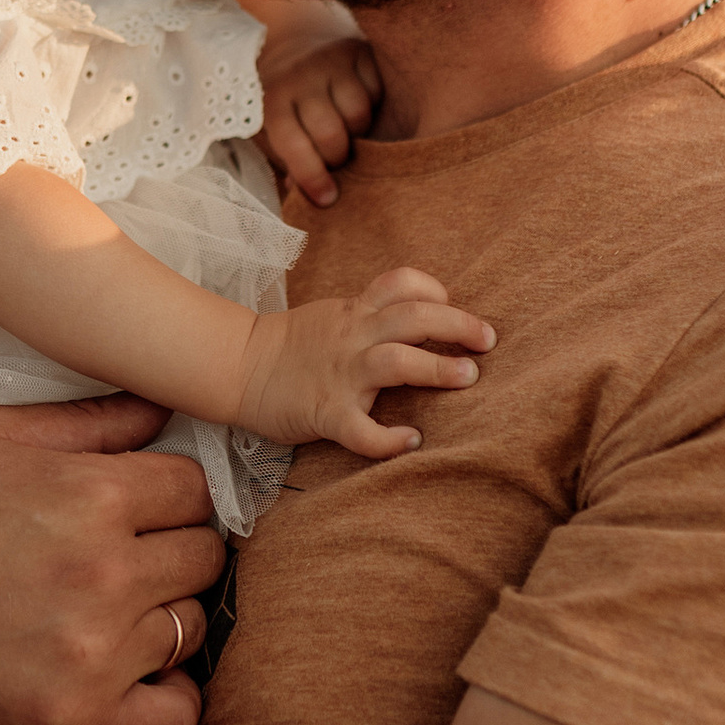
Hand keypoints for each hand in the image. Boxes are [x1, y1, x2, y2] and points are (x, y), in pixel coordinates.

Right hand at [0, 396, 226, 724]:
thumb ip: (78, 425)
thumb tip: (156, 408)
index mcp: (86, 494)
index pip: (193, 490)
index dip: (165, 497)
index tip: (137, 513)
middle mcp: (101, 573)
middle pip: (203, 557)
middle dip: (168, 555)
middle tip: (120, 565)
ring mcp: (93, 654)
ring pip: (189, 629)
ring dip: (157, 622)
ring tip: (105, 619)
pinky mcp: (74, 723)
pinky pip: (176, 716)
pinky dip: (163, 700)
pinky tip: (127, 683)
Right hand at [237, 267, 493, 459]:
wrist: (236, 366)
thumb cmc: (290, 347)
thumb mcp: (333, 316)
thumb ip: (371, 315)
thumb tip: (419, 320)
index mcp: (354, 312)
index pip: (402, 284)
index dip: (435, 290)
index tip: (452, 306)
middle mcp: (353, 337)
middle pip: (414, 317)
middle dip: (458, 326)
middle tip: (487, 341)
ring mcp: (340, 374)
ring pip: (397, 361)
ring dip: (437, 369)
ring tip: (468, 378)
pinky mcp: (325, 412)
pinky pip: (361, 429)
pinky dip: (388, 438)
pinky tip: (410, 440)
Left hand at [254, 10, 382, 210]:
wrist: (293, 44)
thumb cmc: (285, 102)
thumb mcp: (274, 133)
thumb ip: (291, 165)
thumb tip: (319, 198)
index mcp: (273, 100)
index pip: (294, 145)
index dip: (312, 178)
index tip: (327, 199)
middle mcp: (300, 76)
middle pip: (331, 134)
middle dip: (338, 158)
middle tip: (337, 161)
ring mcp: (330, 60)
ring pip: (359, 114)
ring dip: (359, 132)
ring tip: (348, 131)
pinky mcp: (358, 50)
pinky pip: (377, 91)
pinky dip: (374, 105)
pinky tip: (358, 103)